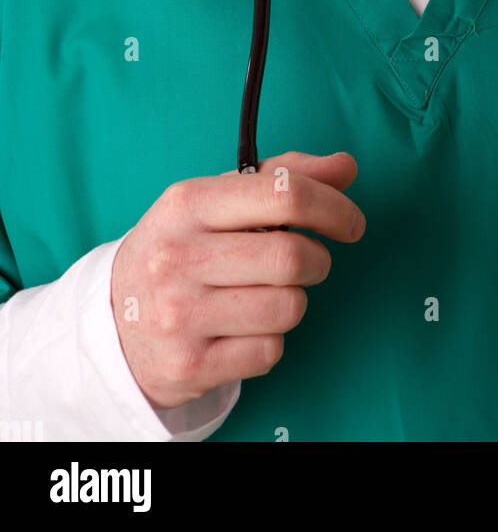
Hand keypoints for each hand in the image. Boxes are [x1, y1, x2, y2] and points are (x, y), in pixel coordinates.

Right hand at [110, 150, 364, 409]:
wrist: (112, 320)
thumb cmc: (182, 248)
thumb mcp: (217, 201)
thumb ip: (282, 177)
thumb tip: (346, 166)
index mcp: (188, 203)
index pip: (284, 193)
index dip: (334, 207)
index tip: (350, 221)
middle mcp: (179, 256)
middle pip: (293, 256)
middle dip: (318, 260)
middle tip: (309, 262)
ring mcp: (180, 314)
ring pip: (289, 307)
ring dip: (294, 301)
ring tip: (266, 295)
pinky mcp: (189, 364)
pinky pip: (271, 351)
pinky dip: (271, 340)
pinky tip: (243, 329)